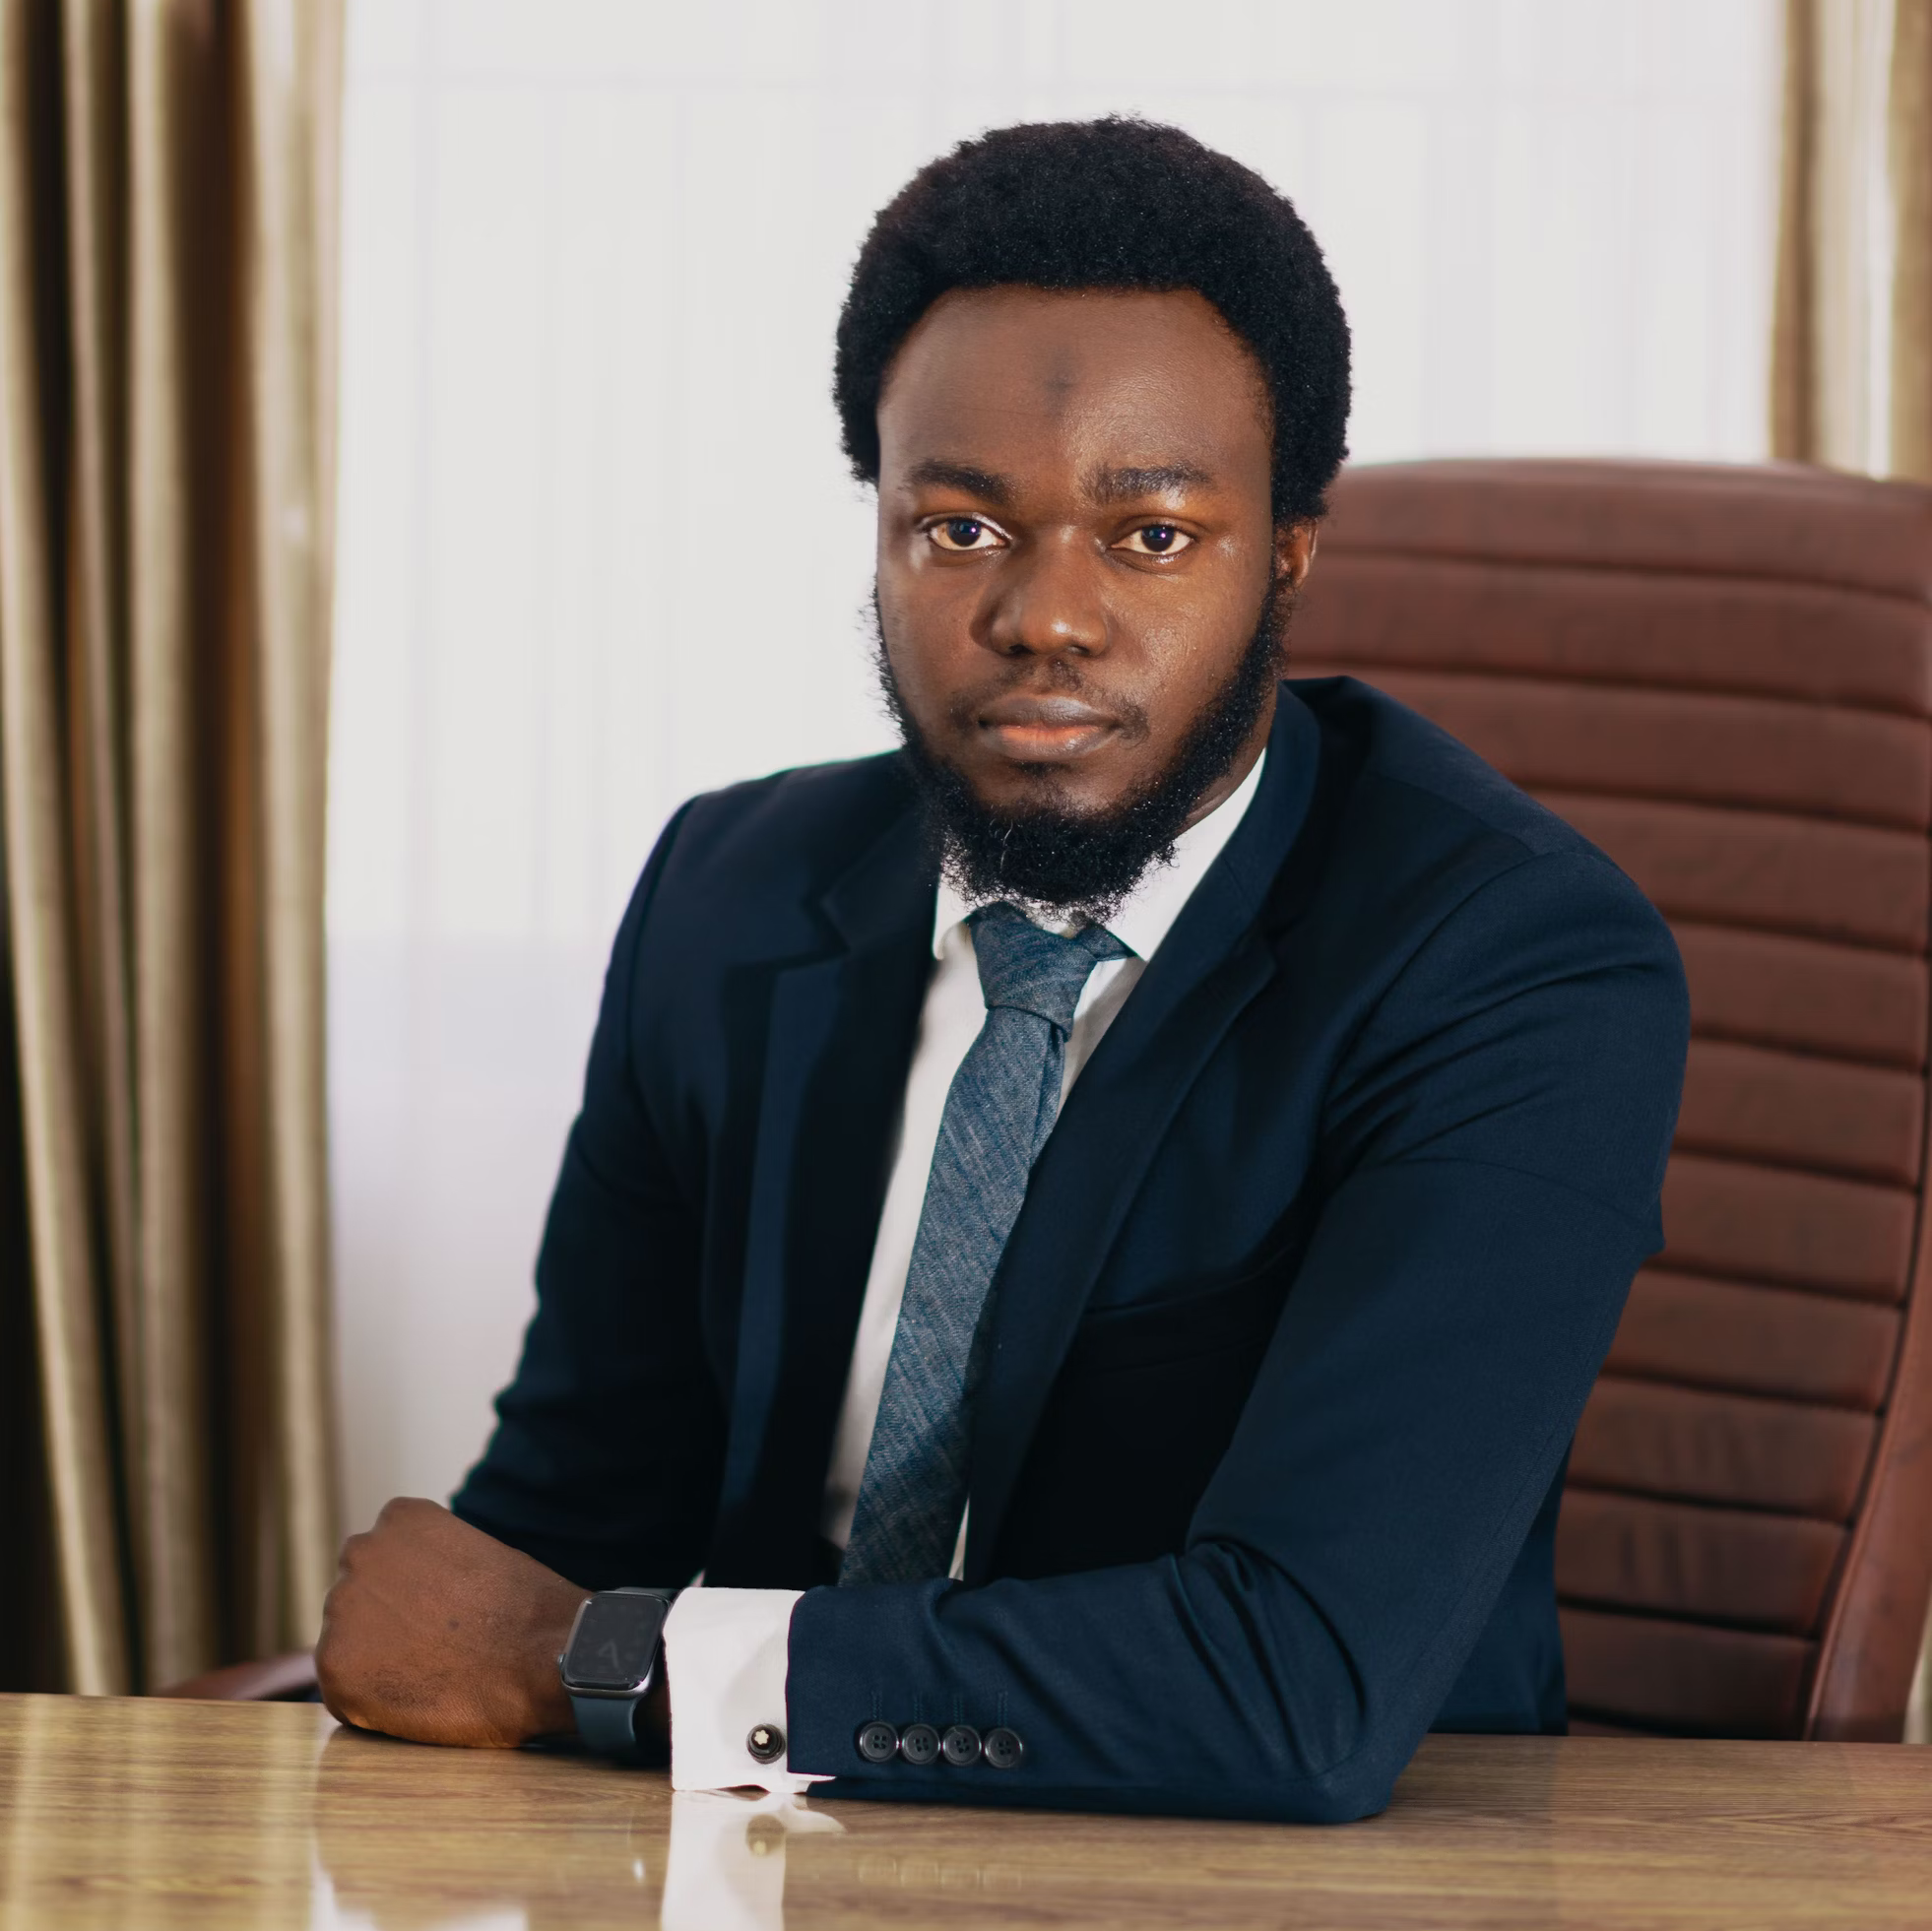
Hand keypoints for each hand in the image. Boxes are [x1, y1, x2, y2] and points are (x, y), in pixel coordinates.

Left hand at [315, 1497, 586, 1747]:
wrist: (539, 1656)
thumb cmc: (524, 1609)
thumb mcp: (476, 1552)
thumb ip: (431, 1562)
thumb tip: (412, 1593)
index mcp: (399, 1517)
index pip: (383, 1556)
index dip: (410, 1592)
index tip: (439, 1612)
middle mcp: (361, 1552)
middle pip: (357, 1595)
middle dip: (384, 1621)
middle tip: (430, 1648)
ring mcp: (342, 1608)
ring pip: (346, 1641)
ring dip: (375, 1660)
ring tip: (429, 1674)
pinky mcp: (335, 1666)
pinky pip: (343, 1691)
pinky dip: (371, 1704)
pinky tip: (417, 1699)